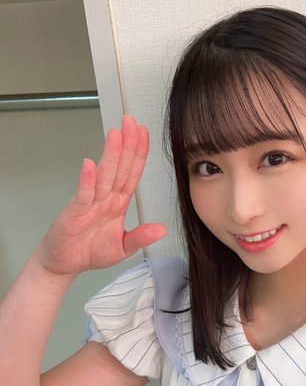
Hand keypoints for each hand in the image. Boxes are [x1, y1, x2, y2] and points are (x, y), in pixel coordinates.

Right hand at [35, 115, 166, 275]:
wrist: (63, 263)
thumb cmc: (89, 251)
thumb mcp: (122, 248)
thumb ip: (140, 238)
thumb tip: (161, 229)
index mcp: (118, 203)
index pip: (132, 174)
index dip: (139, 154)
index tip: (144, 133)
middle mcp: (105, 199)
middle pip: (119, 168)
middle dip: (127, 144)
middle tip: (131, 122)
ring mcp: (90, 204)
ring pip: (104, 176)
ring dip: (111, 155)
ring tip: (116, 135)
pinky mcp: (75, 214)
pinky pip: (83, 195)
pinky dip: (87, 181)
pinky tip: (90, 165)